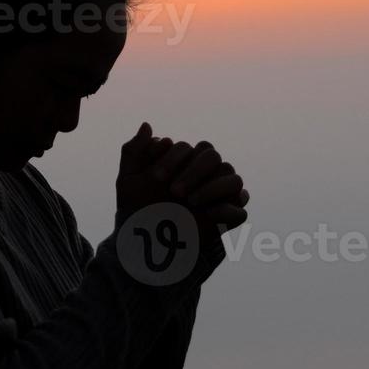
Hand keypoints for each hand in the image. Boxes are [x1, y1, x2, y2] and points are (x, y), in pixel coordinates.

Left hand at [116, 123, 249, 232]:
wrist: (143, 243)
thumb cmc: (136, 209)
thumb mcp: (128, 181)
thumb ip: (133, 150)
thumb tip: (147, 125)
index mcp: (184, 163)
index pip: (190, 147)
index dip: (174, 158)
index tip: (156, 178)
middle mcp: (204, 176)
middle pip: (214, 157)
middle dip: (194, 171)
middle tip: (175, 191)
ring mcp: (217, 197)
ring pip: (234, 179)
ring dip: (213, 188)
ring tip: (191, 202)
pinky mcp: (225, 220)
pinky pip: (240, 211)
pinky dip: (227, 211)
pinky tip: (206, 216)